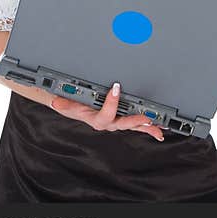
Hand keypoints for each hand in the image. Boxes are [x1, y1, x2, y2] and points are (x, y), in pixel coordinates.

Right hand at [48, 82, 164, 141]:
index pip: (105, 114)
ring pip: (133, 127)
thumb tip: (56, 102)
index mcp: (95, 119)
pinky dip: (148, 127)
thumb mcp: (66, 103)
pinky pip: (137, 125)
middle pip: (123, 124)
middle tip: (146, 118)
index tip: (116, 87)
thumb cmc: (72, 104)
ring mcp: (116, 122)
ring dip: (147, 127)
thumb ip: (63, 103)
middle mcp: (108, 123)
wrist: (74, 107)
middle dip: (135, 121)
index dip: (111, 103)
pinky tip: (159, 130)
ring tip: (159, 129)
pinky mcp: (122, 120)